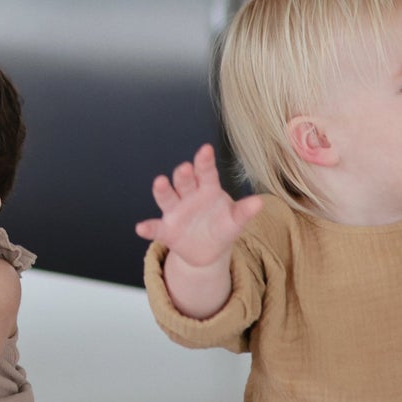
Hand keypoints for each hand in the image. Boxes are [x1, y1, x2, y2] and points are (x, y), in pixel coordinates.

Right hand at [135, 144, 262, 270]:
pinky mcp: (166, 230)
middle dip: (183, 175)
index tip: (205, 149)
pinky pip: (156, 228)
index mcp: (207, 190)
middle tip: (185, 168)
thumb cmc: (221, 228)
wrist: (208, 251)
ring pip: (168, 198)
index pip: (206, 173)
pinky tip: (141, 228)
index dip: (204, 162)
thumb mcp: (234, 222)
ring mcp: (175, 212)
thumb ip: (243, 212)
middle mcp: (188, 196)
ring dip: (162, 190)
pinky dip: (148, 228)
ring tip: (160, 182)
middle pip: (184, 182)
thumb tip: (259, 202)